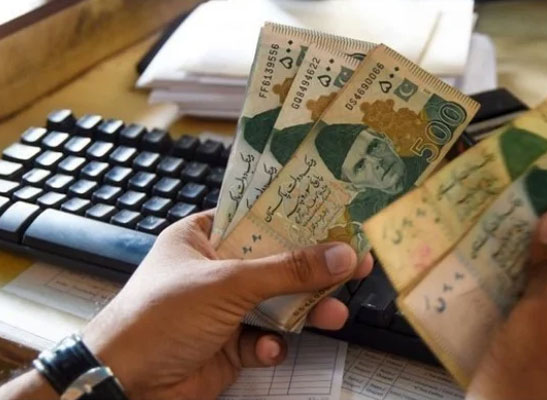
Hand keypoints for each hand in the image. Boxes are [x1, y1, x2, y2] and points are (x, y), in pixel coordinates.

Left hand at [81, 211, 372, 399]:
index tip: (337, 218)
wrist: (125, 384)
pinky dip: (271, 345)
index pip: (260, 218)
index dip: (299, 219)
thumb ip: (287, 270)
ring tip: (335, 315)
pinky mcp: (229, 344)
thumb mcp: (228, 283)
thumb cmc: (157, 317)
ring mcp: (223, 309)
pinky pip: (265, 339)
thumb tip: (340, 255)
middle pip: (277, 263)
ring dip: (305, 311)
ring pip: (277, 304)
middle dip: (314, 270)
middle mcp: (215, 270)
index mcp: (204, 237)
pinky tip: (268, 349)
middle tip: (355, 266)